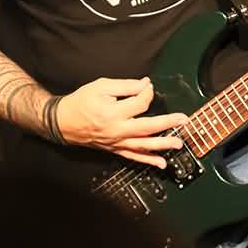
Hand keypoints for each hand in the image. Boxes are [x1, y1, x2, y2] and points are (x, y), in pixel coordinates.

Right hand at [57, 76, 188, 167]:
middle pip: (147, 127)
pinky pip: (134, 157)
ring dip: (163, 145)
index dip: (147, 92)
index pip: (140, 103)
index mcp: (113, 112)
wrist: (63, 121)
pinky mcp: (115, 149)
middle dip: (167, 123)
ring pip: (144, 145)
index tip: (147, 86)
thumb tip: (145, 84)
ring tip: (178, 144)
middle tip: (183, 120)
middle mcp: (117, 130)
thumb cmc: (81, 102)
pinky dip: (148, 160)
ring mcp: (117, 142)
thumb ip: (125, 85)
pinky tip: (161, 163)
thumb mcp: (101, 86)